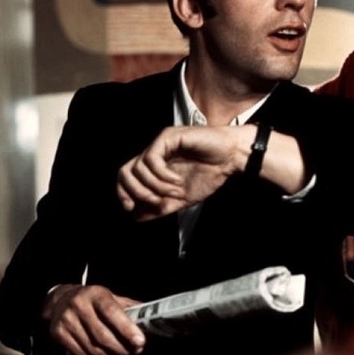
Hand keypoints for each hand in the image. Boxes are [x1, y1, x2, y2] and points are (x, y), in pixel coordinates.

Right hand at [41, 284, 144, 354]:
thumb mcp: (110, 296)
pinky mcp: (58, 334)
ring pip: (93, 349)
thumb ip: (129, 307)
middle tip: (135, 351)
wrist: (60, 300)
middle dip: (122, 348)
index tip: (140, 341)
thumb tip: (149, 319)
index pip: (112, 312)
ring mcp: (67, 320)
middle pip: (102, 336)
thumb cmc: (92, 300)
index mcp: (95, 293)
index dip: (127, 329)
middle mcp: (79, 305)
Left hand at [117, 125, 249, 219]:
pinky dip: (163, 175)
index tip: (130, 209)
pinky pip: (152, 159)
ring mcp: (159, 144)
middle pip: (124, 172)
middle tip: (157, 202)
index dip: (123, 194)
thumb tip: (136, 217)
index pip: (126, 178)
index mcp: (154, 168)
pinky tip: (177, 180)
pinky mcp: (167, 137)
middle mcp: (153, 154)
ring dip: (157, 186)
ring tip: (177, 191)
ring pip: (138, 168)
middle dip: (137, 192)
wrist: (230, 159)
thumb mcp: (182, 200)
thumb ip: (160, 209)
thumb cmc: (210, 174)